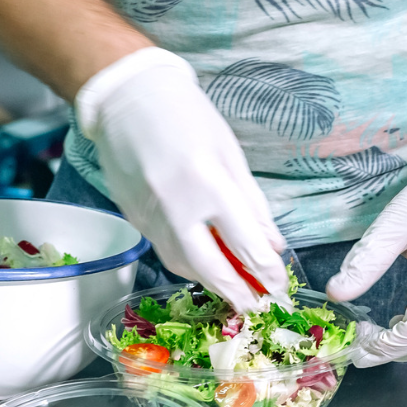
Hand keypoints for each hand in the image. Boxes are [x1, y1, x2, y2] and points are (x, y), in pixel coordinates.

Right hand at [76, 47, 287, 311]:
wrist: (126, 98)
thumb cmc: (187, 117)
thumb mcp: (231, 154)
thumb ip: (253, 205)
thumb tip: (273, 246)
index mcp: (210, 186)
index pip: (247, 246)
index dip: (267, 273)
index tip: (280, 288)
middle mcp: (178, 208)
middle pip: (212, 269)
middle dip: (239, 295)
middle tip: (257, 308)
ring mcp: (151, 217)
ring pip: (185, 267)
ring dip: (213, 284)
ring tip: (236, 290)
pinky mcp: (134, 219)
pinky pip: (166, 252)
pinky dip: (190, 265)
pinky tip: (206, 265)